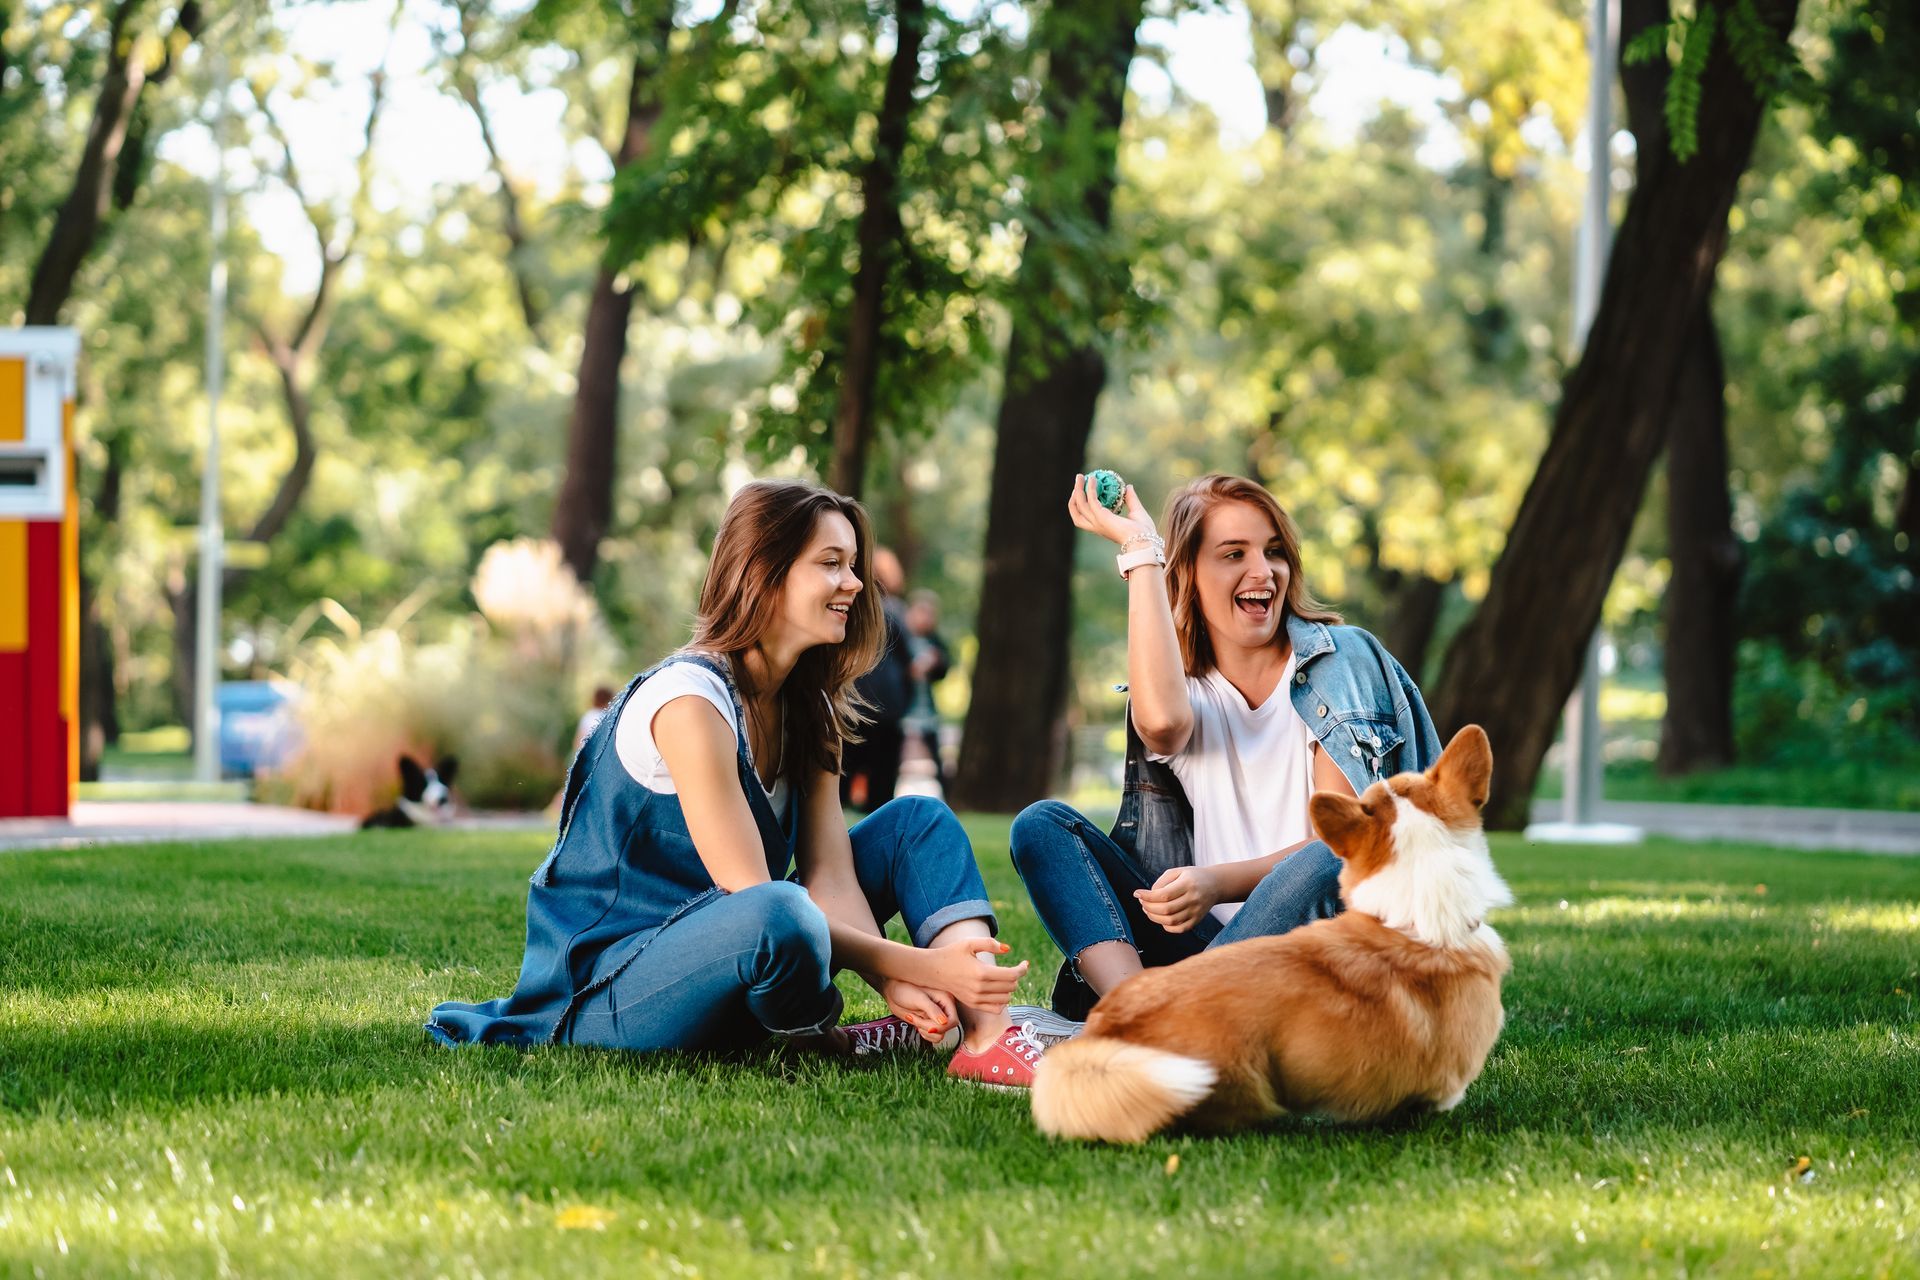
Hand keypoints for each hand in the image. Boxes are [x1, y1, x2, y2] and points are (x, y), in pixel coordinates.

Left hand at [879, 977, 957, 1041]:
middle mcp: (944, 1008)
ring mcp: (937, 1016)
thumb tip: (945, 1022)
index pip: (953, 1021)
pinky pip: (934, 1036)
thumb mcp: (919, 999)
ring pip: (940, 1034)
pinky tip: (916, 1023)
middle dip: (929, 1027)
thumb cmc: (905, 990)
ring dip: (925, 1031)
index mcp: (946, 999)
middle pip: (946, 1029)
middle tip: (915, 1018)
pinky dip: (925, 1034)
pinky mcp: (930, 1022)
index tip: (928, 1027)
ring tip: (915, 1019)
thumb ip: (933, 1010)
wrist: (894, 992)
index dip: (942, 1027)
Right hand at [911, 937, 1028, 1010]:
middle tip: (1014, 968)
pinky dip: (1002, 1001)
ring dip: (1010, 989)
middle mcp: (980, 988)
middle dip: (1016, 977)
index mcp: (981, 972)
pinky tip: (999, 991)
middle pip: (1011, 987)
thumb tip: (1008, 949)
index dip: (1022, 969)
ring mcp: (976, 999)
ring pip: (1006, 999)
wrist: (932, 970)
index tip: (1025, 963)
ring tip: (1005, 978)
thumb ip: (990, 943)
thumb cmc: (951, 953)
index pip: (1012, 975)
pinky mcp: (972, 1004)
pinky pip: (995, 1009)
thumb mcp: (969, 943)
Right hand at [1068, 473, 1157, 547]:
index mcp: (1102, 526)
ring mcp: (1097, 522)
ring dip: (1078, 490)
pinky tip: (1092, 479)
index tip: (1083, 489)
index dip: (1080, 503)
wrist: (1145, 540)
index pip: (1084, 516)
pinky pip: (1091, 500)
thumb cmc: (1143, 531)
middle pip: (1077, 511)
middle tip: (1079, 481)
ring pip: (1079, 505)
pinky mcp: (1101, 517)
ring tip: (1080, 477)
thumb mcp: (1136, 511)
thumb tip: (1128, 486)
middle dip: (1074, 496)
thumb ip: (1131, 499)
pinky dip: (1090, 489)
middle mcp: (1096, 526)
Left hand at [1134, 865, 1223, 933]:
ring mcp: (1196, 912)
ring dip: (1154, 917)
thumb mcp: (1177, 872)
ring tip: (1148, 909)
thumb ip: (1161, 882)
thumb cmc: (1192, 876)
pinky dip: (1167, 926)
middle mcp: (1193, 899)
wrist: (1215, 885)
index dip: (1147, 896)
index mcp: (1188, 884)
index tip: (1137, 893)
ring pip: (1171, 921)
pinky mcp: (1197, 920)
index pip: (1164, 895)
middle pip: (1166, 909)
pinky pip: (1179, 929)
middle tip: (1142, 902)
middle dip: (1148, 907)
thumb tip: (1149, 895)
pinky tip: (1160, 918)